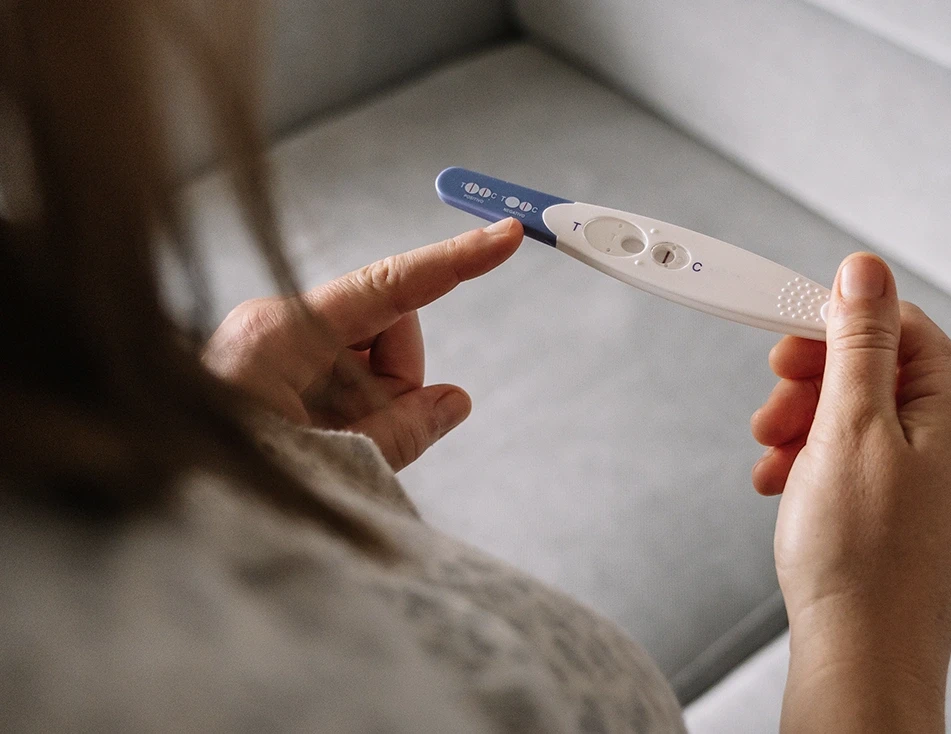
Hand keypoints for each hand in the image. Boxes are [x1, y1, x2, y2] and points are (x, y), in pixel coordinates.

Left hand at [204, 218, 522, 469]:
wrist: (151, 499)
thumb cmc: (218, 480)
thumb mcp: (326, 462)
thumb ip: (401, 430)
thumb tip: (455, 401)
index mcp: (283, 334)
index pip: (392, 285)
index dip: (457, 260)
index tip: (507, 235)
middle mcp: (277, 324)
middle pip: (386, 327)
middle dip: (398, 379)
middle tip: (368, 436)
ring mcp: (270, 342)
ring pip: (367, 355)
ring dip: (371, 400)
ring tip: (327, 447)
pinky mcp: (266, 363)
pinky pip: (339, 373)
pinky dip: (348, 407)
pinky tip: (317, 440)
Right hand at [750, 253, 950, 731]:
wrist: (866, 661)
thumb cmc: (863, 559)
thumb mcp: (851, 426)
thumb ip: (859, 342)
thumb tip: (866, 270)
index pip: (896, 324)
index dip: (832, 327)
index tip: (781, 346)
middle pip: (874, 369)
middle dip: (811, 384)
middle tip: (771, 412)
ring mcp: (932, 477)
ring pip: (858, 416)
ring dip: (804, 425)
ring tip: (772, 457)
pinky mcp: (905, 510)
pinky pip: (857, 459)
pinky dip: (815, 462)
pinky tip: (785, 485)